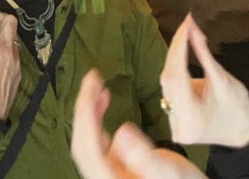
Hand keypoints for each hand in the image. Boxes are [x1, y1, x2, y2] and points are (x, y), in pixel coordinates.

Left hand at [72, 71, 206, 178]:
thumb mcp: (166, 171)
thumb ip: (144, 156)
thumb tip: (121, 131)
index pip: (88, 147)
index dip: (86, 117)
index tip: (92, 89)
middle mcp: (104, 176)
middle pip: (82, 143)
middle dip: (84, 109)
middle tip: (92, 79)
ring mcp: (108, 169)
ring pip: (88, 139)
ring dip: (89, 111)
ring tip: (97, 86)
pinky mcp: (114, 163)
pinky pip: (97, 138)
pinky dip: (96, 117)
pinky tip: (103, 101)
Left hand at [159, 15, 248, 148]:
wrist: (243, 132)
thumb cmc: (239, 108)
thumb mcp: (223, 80)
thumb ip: (204, 55)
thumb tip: (192, 28)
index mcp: (191, 117)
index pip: (178, 76)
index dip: (180, 47)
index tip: (186, 25)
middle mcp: (177, 124)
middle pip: (169, 79)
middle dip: (176, 50)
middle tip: (186, 25)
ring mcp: (173, 124)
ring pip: (167, 83)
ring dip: (174, 58)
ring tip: (184, 36)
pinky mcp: (173, 119)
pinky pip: (170, 89)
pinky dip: (175, 70)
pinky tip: (181, 54)